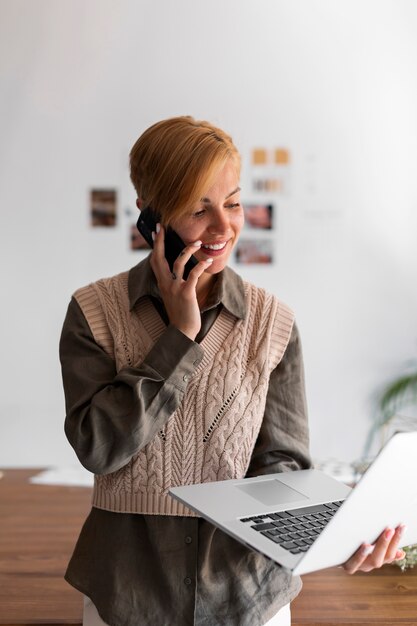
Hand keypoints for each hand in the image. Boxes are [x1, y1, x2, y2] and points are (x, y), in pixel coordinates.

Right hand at [149, 224, 212, 340]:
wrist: (182, 330)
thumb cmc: (180, 311)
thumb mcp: (172, 294)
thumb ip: (171, 281)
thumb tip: (176, 268)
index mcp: (161, 283)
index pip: (154, 260)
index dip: (155, 245)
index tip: (156, 231)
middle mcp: (165, 283)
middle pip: (160, 257)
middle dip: (161, 240)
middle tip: (163, 227)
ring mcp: (175, 287)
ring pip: (179, 262)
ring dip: (188, 250)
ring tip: (198, 242)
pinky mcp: (186, 292)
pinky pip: (193, 274)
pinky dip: (201, 266)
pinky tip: (208, 261)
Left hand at [343, 524, 406, 573]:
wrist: (332, 554)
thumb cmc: (352, 546)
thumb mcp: (370, 547)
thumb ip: (383, 548)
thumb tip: (401, 554)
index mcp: (377, 558)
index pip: (391, 552)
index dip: (397, 541)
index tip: (402, 527)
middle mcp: (370, 564)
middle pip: (384, 556)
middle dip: (389, 542)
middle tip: (391, 528)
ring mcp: (360, 566)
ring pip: (373, 561)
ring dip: (379, 547)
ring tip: (384, 535)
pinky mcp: (348, 566)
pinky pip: (355, 564)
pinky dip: (361, 556)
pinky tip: (365, 545)